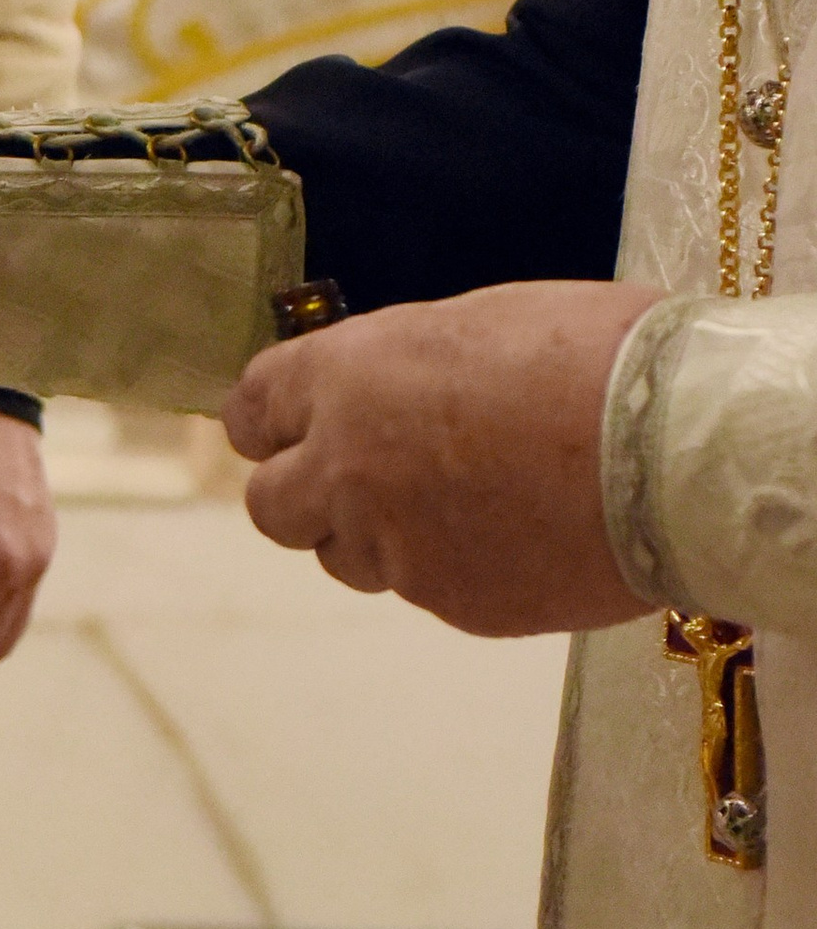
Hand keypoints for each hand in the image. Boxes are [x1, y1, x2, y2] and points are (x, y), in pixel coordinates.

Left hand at [223, 277, 662, 636]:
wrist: (677, 449)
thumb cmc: (595, 354)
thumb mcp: (479, 324)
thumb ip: (407, 369)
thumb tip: (395, 391)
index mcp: (347, 377)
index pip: (253, 408)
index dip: (270, 421)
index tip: (286, 428)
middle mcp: (348, 467)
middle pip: (271, 507)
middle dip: (308, 495)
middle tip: (366, 481)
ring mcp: (397, 548)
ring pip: (348, 560)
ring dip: (382, 539)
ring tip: (466, 506)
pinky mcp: (453, 605)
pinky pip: (429, 591)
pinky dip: (457, 570)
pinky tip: (519, 538)